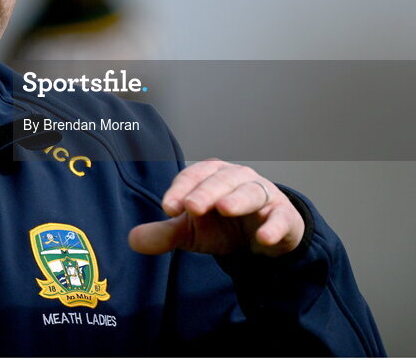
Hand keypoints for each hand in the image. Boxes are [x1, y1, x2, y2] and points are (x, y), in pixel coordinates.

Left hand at [128, 159, 304, 257]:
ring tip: (225, 209)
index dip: (180, 190)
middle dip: (206, 192)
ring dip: (238, 199)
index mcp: (212, 176)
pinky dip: (273, 226)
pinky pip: (279, 218)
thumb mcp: (192, 231)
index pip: (193, 176)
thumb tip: (132, 240)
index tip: (168, 209)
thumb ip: (165, 233)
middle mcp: (238, 178)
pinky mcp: (283, 216)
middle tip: (191, 207)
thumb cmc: (223, 225)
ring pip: (251, 192)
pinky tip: (263, 238)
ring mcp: (263, 195)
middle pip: (221, 180)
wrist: (262, 236)